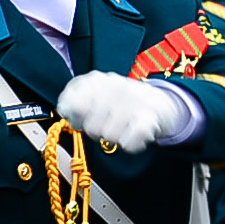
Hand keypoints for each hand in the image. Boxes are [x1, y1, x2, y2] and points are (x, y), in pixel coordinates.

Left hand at [56, 72, 188, 152]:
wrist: (158, 102)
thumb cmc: (116, 104)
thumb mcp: (91, 98)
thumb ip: (72, 105)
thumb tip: (66, 111)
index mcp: (94, 80)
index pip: (71, 105)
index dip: (74, 119)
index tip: (81, 119)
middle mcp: (114, 85)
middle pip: (90, 127)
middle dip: (96, 132)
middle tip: (106, 125)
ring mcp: (134, 99)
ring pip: (109, 135)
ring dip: (114, 138)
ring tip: (121, 127)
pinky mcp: (151, 116)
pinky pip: (131, 141)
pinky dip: (129, 143)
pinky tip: (131, 134)